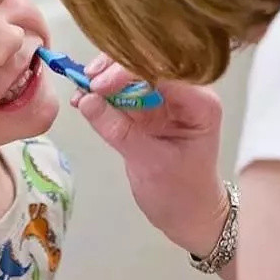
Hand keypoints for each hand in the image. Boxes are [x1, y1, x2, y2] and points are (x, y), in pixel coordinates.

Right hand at [72, 53, 228, 256]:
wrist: (188, 216)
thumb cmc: (181, 193)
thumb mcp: (150, 163)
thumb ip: (119, 130)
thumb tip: (85, 100)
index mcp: (199, 102)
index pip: (164, 70)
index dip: (130, 70)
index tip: (99, 85)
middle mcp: (184, 93)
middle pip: (147, 63)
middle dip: (114, 70)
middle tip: (86, 82)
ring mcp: (164, 99)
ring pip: (131, 74)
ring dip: (104, 79)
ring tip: (80, 91)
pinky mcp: (146, 109)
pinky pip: (122, 92)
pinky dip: (102, 94)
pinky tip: (82, 100)